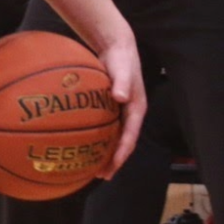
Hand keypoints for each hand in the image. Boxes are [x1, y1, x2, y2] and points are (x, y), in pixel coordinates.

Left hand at [98, 36, 145, 177]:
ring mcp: (122, 113)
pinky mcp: (112, 108)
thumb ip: (122, 82)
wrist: (117, 47)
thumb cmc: (121, 58)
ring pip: (115, 138)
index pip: (131, 136)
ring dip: (106, 154)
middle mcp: (131, 114)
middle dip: (114, 160)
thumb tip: (120, 97)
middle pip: (124, 143)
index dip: (121, 153)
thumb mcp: (123, 69)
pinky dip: (99, 140)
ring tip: (94, 169)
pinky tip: (85, 147)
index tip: (112, 166)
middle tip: (102, 176)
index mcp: (137, 109)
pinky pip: (106, 129)